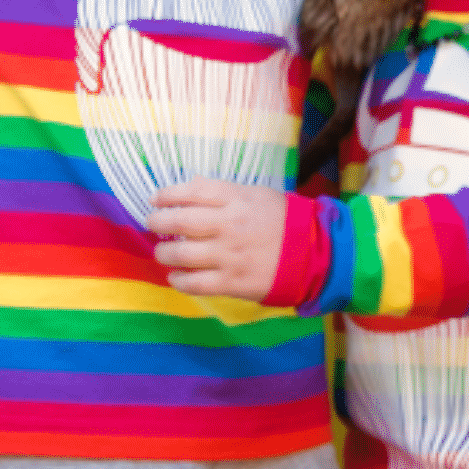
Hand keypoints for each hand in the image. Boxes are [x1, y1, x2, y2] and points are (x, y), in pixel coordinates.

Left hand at [148, 179, 291, 302]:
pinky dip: (177, 280)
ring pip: (179, 255)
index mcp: (238, 200)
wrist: (315, 254)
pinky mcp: (232, 282)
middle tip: (153, 224)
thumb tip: (189, 186)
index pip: (191, 192)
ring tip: (164, 253)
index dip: (167, 195)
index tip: (156, 199)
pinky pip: (193, 283)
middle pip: (178, 222)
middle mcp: (229, 225)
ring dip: (163, 253)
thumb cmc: (285, 222)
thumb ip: (223, 192)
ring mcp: (229, 255)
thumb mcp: (258, 196)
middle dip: (157, 222)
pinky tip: (176, 276)